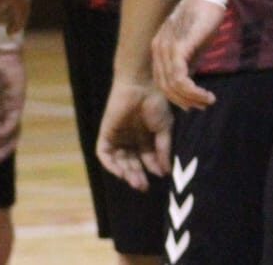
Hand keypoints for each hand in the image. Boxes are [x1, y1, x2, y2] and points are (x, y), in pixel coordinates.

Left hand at [95, 76, 173, 190]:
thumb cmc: (156, 103)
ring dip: (126, 173)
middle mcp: (131, 139)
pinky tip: (121, 172)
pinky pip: (105, 154)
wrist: (142, 85)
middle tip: (144, 186)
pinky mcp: (106, 134)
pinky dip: (111, 165)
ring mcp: (118, 137)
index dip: (153, 168)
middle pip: (132, 163)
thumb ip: (163, 149)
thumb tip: (166, 171)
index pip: (148, 159)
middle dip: (137, 175)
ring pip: (120, 162)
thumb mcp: (165, 129)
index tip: (161, 175)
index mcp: (146, 137)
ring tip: (135, 181)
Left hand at [150, 0, 221, 109]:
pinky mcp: (178, 48)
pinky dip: (193, 92)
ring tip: (208, 101)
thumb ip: (188, 63)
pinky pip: (180, 79)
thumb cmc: (204, 17)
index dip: (178, 97)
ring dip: (192, 99)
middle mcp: (158, 49)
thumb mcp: (193, 45)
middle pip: (165, 88)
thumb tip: (190, 85)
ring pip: (173, 86)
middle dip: (185, 101)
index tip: (196, 103)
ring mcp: (166, 49)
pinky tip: (206, 95)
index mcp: (158, 48)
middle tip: (203, 105)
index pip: (162, 81)